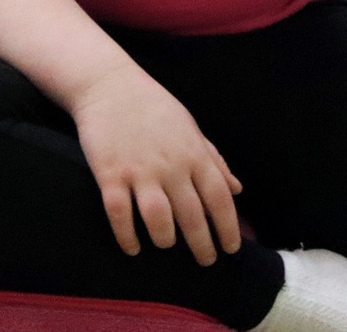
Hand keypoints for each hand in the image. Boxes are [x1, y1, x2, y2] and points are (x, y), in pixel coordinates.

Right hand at [70, 68, 242, 266]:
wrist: (109, 84)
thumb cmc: (153, 107)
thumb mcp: (190, 128)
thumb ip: (213, 160)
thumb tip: (237, 190)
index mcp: (193, 153)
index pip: (219, 199)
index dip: (228, 228)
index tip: (231, 249)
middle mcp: (170, 165)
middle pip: (192, 216)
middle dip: (202, 245)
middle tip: (205, 260)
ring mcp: (139, 170)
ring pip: (158, 220)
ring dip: (165, 240)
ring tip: (166, 245)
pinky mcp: (109, 173)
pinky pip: (120, 214)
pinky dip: (127, 236)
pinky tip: (133, 247)